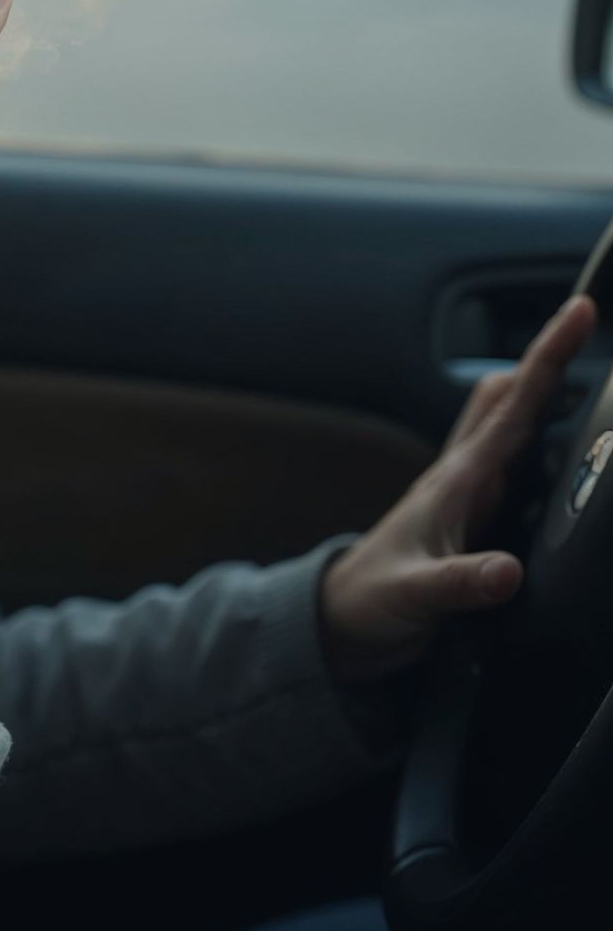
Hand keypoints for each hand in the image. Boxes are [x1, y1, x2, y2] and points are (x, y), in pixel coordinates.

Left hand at [318, 292, 598, 686]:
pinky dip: (532, 432)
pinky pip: (509, 458)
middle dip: (547, 356)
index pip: (511, 408)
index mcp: (456, 482)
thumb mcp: (416, 597)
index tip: (579, 312)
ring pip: (505, 420)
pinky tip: (551, 433)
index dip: (547, 358)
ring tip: (576, 357)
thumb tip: (508, 571)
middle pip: (509, 399)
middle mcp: (462, 475)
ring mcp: (465, 491)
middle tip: (585, 315)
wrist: (345, 618)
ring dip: (538, 387)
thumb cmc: (375, 602)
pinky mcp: (470, 512)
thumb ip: (460, 584)